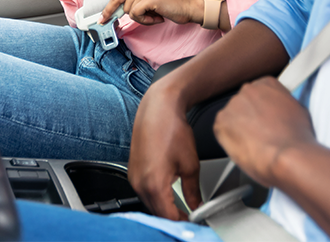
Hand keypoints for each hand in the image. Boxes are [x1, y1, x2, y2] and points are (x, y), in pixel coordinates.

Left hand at [101, 0, 200, 25]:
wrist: (188, 5)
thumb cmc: (171, 5)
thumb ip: (134, 1)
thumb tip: (116, 12)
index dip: (108, 9)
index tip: (101, 19)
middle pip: (123, 7)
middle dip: (136, 15)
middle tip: (151, 15)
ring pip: (129, 12)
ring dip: (143, 18)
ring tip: (157, 13)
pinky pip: (136, 15)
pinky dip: (146, 20)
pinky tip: (158, 16)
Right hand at [128, 82, 201, 219]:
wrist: (158, 108)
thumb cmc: (171, 129)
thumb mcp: (190, 164)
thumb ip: (193, 191)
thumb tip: (196, 205)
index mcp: (153, 184)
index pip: (168, 217)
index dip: (183, 222)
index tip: (194, 222)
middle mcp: (139, 183)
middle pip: (156, 213)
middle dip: (173, 218)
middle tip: (191, 218)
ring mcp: (133, 178)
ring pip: (149, 204)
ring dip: (164, 208)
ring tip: (182, 209)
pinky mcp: (133, 171)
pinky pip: (144, 192)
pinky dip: (156, 197)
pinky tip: (169, 195)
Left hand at [213, 77, 315, 187]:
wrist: (287, 155)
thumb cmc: (296, 138)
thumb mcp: (298, 110)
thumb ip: (282, 103)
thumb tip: (280, 110)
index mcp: (266, 83)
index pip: (260, 91)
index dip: (263, 108)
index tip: (266, 118)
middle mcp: (248, 90)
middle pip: (244, 103)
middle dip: (249, 117)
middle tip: (260, 133)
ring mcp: (233, 105)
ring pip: (232, 116)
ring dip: (239, 127)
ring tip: (254, 143)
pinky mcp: (221, 122)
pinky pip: (221, 129)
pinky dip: (229, 139)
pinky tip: (244, 146)